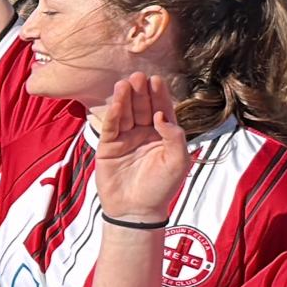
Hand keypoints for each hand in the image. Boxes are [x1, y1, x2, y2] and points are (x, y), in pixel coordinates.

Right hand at [95, 73, 187, 220]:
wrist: (136, 210)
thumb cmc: (161, 188)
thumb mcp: (177, 162)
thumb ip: (175, 137)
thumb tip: (162, 116)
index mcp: (164, 136)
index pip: (162, 110)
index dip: (160, 96)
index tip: (157, 80)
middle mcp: (144, 133)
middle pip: (143, 108)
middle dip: (142, 92)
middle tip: (139, 76)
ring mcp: (126, 139)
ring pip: (126, 114)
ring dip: (126, 98)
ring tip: (126, 83)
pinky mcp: (109, 146)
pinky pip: (111, 126)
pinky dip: (113, 113)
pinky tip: (115, 100)